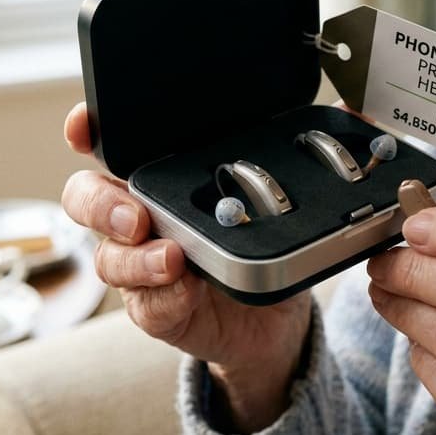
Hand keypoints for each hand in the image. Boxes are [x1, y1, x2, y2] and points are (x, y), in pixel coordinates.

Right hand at [61, 103, 311, 432]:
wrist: (272, 321)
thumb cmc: (263, 244)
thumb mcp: (281, 196)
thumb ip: (308, 154)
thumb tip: (352, 113)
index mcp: (161, 175)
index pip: (109, 143)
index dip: (87, 130)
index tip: (84, 127)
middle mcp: (139, 215)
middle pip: (87, 198)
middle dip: (101, 203)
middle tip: (137, 215)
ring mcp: (141, 263)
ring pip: (109, 257)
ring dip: (136, 259)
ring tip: (172, 259)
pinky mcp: (156, 307)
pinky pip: (144, 304)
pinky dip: (163, 296)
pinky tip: (185, 288)